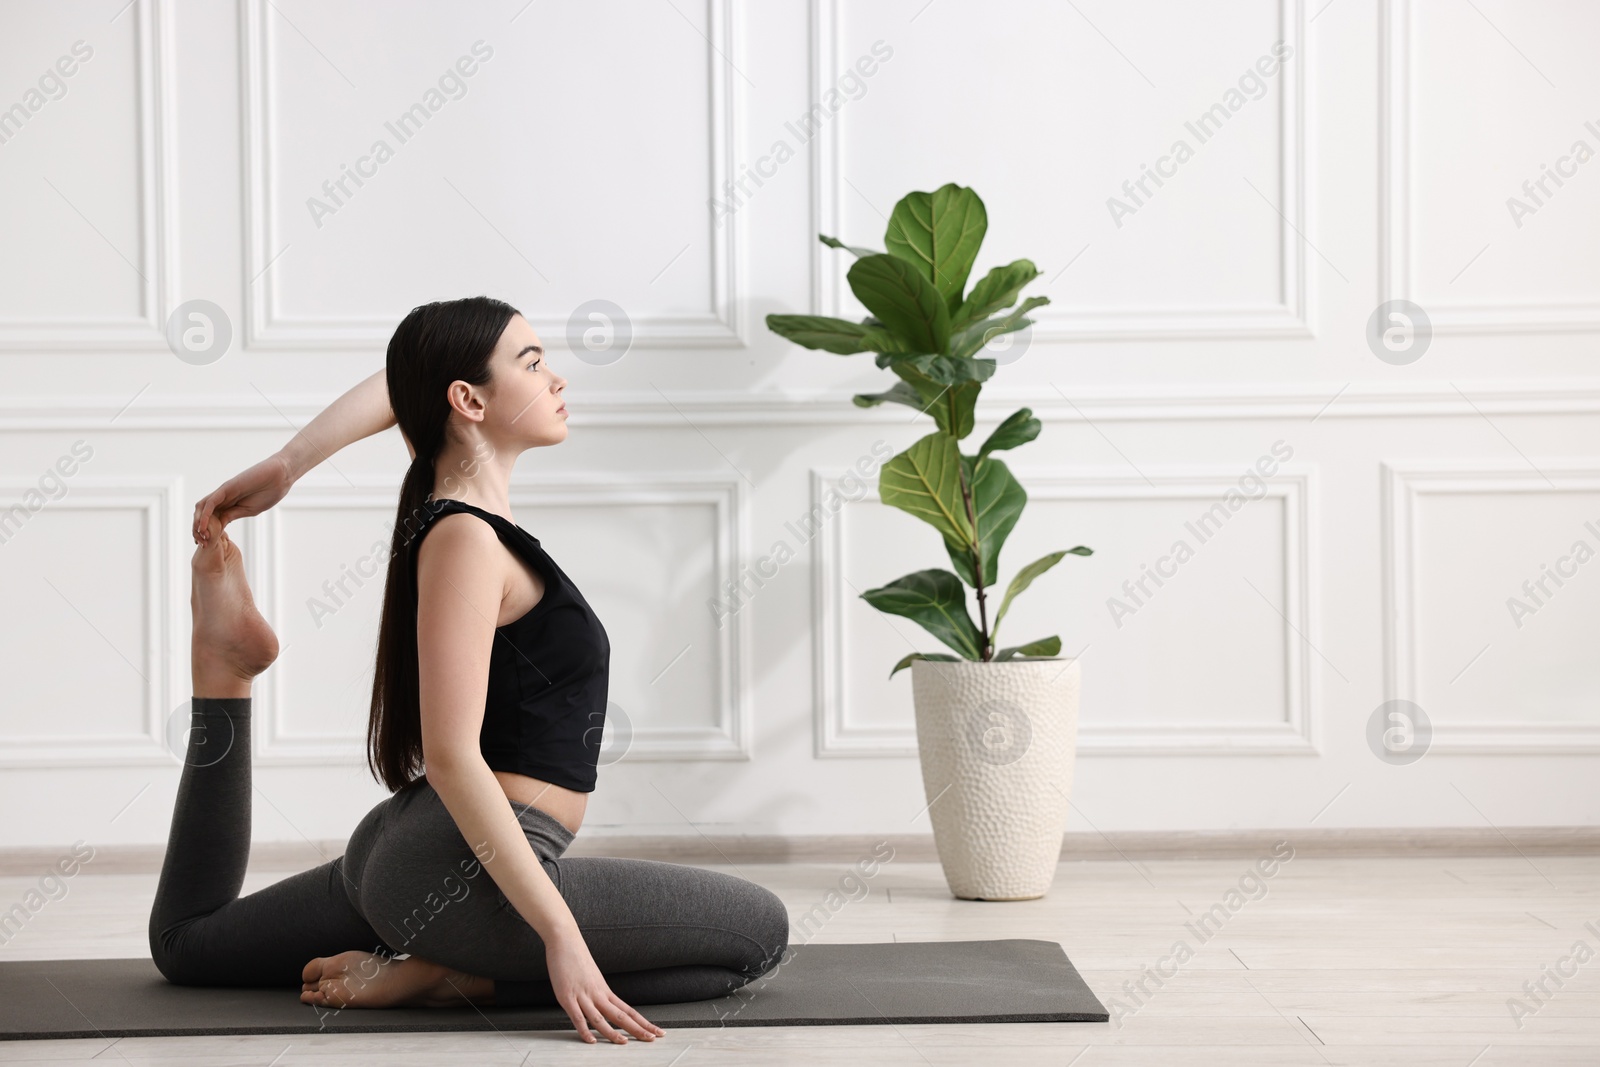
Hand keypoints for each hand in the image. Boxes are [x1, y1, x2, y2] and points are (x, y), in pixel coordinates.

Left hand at [192, 453, 294, 543]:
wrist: (279, 478)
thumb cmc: (269, 493)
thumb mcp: (249, 510)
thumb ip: (234, 515)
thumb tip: (221, 524)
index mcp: (229, 504)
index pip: (211, 519)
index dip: (205, 532)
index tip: (205, 545)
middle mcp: (222, 498)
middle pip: (202, 514)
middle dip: (198, 529)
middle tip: (201, 544)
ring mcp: (223, 492)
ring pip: (202, 508)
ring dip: (197, 523)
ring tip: (200, 537)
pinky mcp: (226, 488)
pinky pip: (210, 503)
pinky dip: (204, 515)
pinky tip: (203, 527)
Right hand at [544, 935, 664, 1043]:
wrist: (565, 939)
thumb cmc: (576, 957)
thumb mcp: (591, 977)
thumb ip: (596, 992)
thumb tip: (599, 1004)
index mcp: (605, 990)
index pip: (628, 1010)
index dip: (642, 1022)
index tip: (655, 1031)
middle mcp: (597, 994)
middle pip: (620, 1015)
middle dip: (637, 1029)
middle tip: (652, 1038)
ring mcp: (583, 995)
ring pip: (600, 1018)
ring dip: (612, 1032)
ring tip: (623, 1043)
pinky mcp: (567, 997)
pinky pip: (577, 1017)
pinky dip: (584, 1031)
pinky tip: (591, 1040)